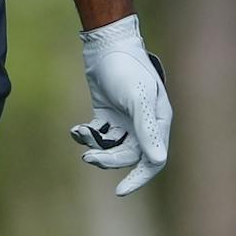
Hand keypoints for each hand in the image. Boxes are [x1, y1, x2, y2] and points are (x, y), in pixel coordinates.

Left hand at [70, 14, 170, 195]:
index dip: (139, 178)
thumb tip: (157, 162)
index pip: (153, 160)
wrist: (106, 43)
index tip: (120, 191)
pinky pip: (100, 134)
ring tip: (81, 133)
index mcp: (157, 122)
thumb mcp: (136, 98)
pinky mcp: (108, 113)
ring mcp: (125, 119)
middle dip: (108, 159)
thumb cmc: (126, 68)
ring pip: (112, 146)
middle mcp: (144, 123)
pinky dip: (87, 135)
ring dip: (96, 145)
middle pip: (128, 156)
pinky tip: (77, 129)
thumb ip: (146, 130)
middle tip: (88, 157)